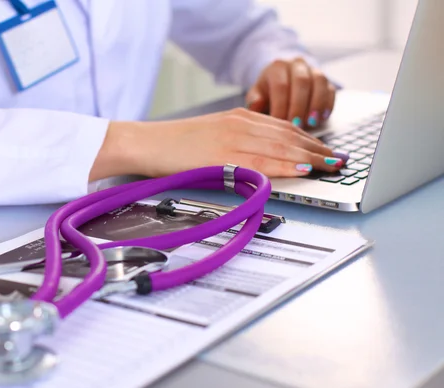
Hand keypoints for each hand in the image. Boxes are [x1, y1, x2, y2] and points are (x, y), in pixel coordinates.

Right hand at [89, 108, 346, 181]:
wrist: (147, 143)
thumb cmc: (176, 146)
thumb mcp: (212, 140)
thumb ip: (238, 147)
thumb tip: (263, 163)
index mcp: (239, 119)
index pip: (284, 128)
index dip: (309, 140)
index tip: (326, 151)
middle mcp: (241, 123)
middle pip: (289, 135)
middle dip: (318, 148)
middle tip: (340, 160)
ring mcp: (233, 136)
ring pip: (281, 145)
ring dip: (311, 156)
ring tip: (332, 165)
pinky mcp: (223, 152)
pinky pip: (261, 159)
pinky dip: (285, 163)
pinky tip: (303, 168)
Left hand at [245, 58, 335, 128]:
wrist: (282, 78)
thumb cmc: (268, 90)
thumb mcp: (256, 93)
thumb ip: (254, 100)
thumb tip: (255, 104)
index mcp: (278, 67)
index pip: (281, 86)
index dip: (281, 105)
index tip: (279, 122)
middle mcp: (297, 65)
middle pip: (302, 82)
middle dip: (299, 106)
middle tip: (296, 125)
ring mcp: (314, 71)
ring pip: (319, 82)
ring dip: (316, 104)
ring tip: (311, 122)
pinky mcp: (326, 81)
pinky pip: (331, 90)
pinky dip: (328, 104)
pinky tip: (322, 118)